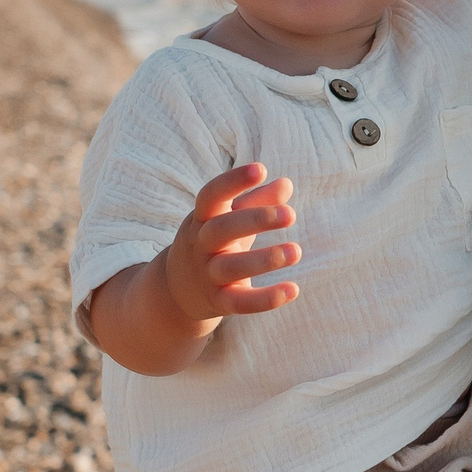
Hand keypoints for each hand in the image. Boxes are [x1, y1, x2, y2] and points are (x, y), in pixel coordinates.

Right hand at [165, 162, 299, 320]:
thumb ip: (256, 201)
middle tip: (290, 215)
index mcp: (202, 218)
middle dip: (256, 220)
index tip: (261, 169)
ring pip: (232, 267)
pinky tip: (293, 289)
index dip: (233, 181)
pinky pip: (241, 302)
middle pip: (222, 229)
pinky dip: (266, 299)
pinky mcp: (218, 302)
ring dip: (264, 260)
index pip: (212, 195)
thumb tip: (286, 184)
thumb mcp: (228, 219)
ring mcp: (208, 275)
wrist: (176, 291)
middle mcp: (201, 245)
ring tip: (295, 251)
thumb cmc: (214, 243)